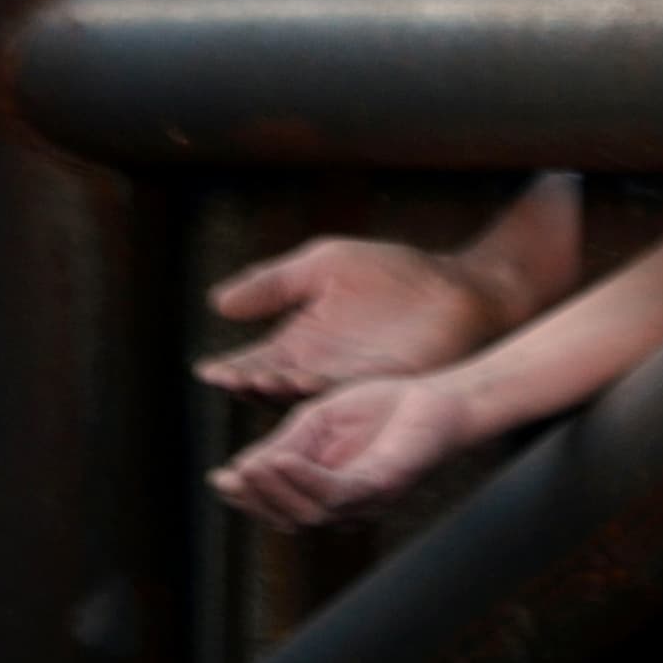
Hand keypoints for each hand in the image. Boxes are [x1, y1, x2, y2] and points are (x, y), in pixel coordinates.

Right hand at [199, 236, 516, 398]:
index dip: (229, 370)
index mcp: (296, 346)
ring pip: (306, 396)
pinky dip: (326, 389)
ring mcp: (349, 382)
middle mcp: (316, 371)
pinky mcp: (383, 385)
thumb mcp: (322, 265)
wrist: (454, 286)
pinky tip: (309, 381)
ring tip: (264, 379)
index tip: (208, 370)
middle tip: (233, 378)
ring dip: (284, 390)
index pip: (251, 364)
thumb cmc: (390, 273)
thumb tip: (216, 302)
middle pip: (272, 387)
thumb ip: (274, 282)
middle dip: (250, 383)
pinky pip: (348, 393)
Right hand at [209, 374, 485, 531]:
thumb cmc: (379, 408)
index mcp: (325, 491)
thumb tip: (236, 472)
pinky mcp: (386, 485)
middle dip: (257, 498)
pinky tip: (280, 461)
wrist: (436, 395)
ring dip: (275, 489)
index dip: (249, 497)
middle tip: (230, 479)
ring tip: (249, 468)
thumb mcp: (316, 423)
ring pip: (311, 511)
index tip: (220, 480)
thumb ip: (282, 445)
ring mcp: (367, 500)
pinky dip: (305, 478)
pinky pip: (339, 491)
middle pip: (290, 516)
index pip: (280, 505)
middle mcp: (345, 505)